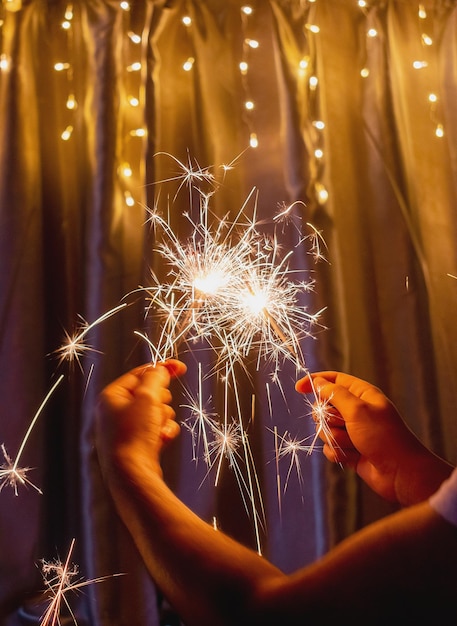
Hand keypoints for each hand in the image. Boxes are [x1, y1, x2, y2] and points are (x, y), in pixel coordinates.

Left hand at [96, 360, 186, 477]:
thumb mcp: (146, 397)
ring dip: (163, 419)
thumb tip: (160, 369)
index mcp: (111, 396)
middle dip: (161, 402)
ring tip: (156, 429)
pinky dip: (163, 432)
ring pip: (157, 411)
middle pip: (150, 393)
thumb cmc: (133, 435)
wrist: (132, 474)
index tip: (180, 368)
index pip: (140, 374)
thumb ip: (156, 377)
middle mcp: (115, 411)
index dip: (162, 369)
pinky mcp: (137, 443)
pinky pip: (158, 429)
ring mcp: (126, 428)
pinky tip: (161, 440)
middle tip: (156, 410)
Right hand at [296, 371, 451, 504]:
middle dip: (328, 419)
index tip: (298, 388)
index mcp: (362, 394)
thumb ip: (335, 394)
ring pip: (324, 430)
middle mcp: (356, 411)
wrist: (400, 473)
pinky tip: (353, 457)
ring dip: (336, 439)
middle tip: (343, 424)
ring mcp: (352, 431)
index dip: (315, 382)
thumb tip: (318, 383)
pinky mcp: (349, 450)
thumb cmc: (384, 437)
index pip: (333, 380)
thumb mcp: (358, 410)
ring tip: (354, 444)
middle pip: (324, 407)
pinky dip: (338, 453)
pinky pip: (329, 448)